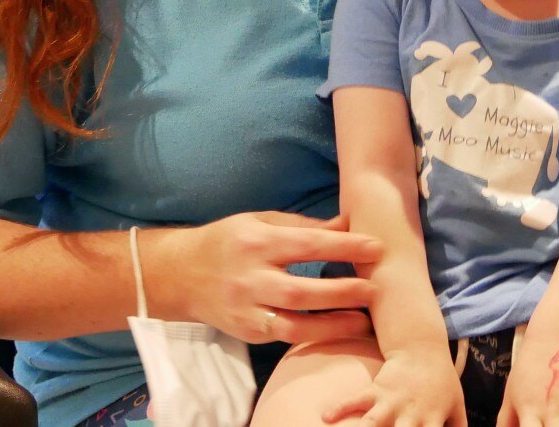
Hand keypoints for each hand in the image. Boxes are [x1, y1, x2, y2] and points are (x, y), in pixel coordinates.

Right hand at [155, 211, 382, 343]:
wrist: (181, 274)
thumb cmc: (229, 240)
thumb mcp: (261, 221)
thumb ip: (304, 226)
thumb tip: (349, 223)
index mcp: (256, 241)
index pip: (307, 245)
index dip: (344, 247)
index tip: (376, 247)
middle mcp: (250, 278)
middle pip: (302, 290)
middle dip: (343, 292)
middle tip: (375, 289)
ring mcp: (246, 309)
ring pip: (293, 324)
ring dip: (332, 325)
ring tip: (363, 320)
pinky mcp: (247, 332)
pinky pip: (284, 336)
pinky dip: (312, 334)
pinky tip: (336, 330)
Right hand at [323, 349, 466, 426]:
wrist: (423, 348)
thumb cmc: (441, 382)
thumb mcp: (456, 406)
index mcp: (432, 421)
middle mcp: (411, 415)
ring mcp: (391, 401)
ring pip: (374, 422)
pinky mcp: (376, 389)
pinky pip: (356, 398)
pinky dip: (340, 406)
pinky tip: (326, 416)